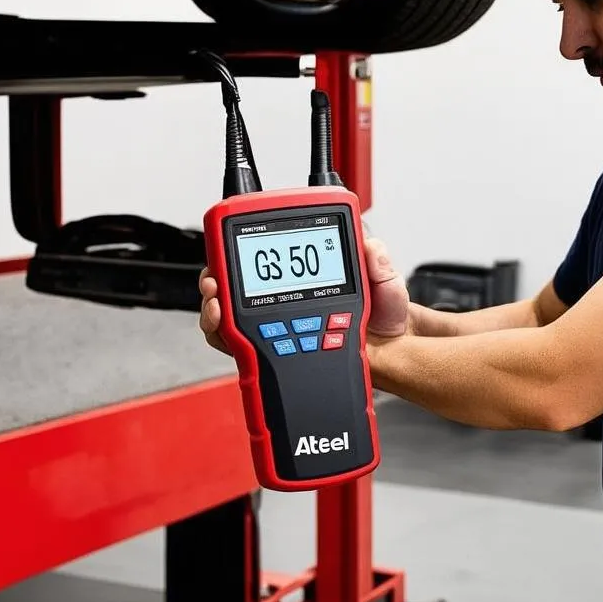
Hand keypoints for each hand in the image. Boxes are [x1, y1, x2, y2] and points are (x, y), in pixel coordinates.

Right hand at [197, 237, 410, 352]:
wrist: (388, 355)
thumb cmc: (383, 318)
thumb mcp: (386, 284)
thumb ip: (379, 264)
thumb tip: (371, 246)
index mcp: (309, 272)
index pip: (268, 253)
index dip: (242, 247)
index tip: (232, 246)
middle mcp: (286, 294)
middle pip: (236, 283)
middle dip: (215, 280)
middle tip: (215, 282)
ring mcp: (277, 322)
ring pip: (229, 313)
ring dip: (214, 307)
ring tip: (217, 306)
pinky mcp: (275, 349)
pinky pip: (239, 344)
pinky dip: (224, 337)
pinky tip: (227, 332)